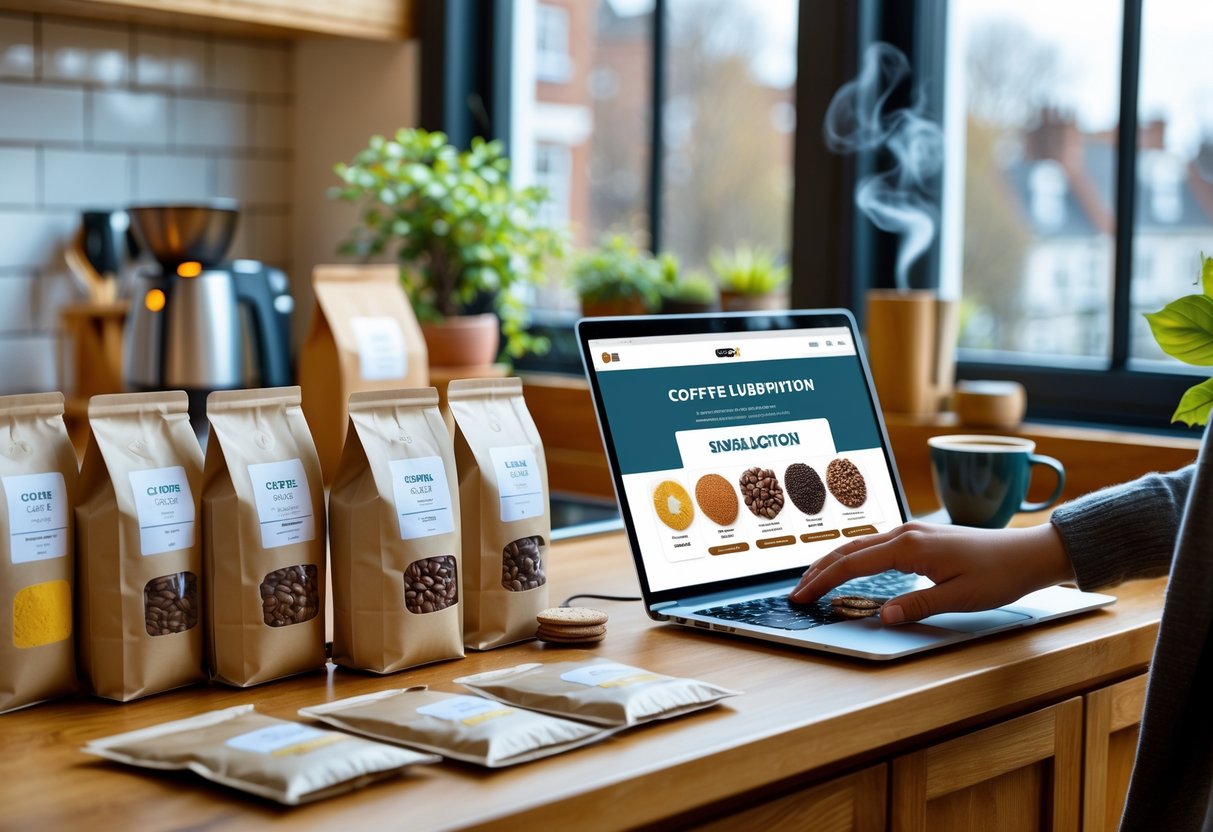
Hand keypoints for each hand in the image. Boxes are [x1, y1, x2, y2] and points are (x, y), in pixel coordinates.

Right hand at [788, 521, 1075, 623]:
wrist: (1027, 553)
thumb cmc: (999, 574)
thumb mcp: (959, 597)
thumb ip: (917, 605)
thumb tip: (883, 616)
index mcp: (909, 546)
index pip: (853, 564)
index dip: (823, 581)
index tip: (802, 597)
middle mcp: (905, 533)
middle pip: (848, 550)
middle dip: (819, 570)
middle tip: (797, 592)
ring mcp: (912, 532)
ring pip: (859, 545)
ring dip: (833, 563)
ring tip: (814, 581)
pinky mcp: (919, 537)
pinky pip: (875, 545)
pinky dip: (853, 558)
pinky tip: (849, 569)